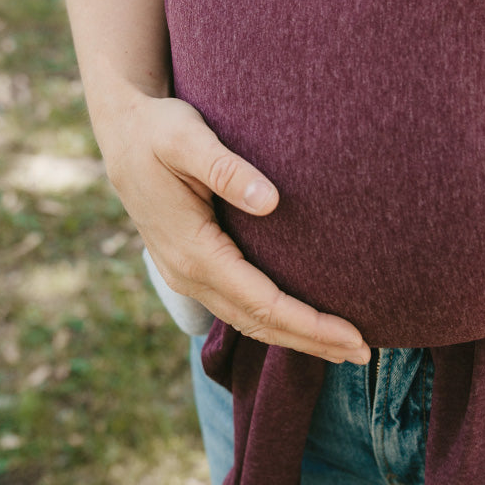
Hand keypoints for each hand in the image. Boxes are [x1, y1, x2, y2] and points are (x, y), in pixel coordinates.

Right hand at [103, 94, 370, 362]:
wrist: (121, 132)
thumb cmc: (157, 130)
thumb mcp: (186, 138)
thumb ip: (226, 168)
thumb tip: (270, 202)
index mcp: (193, 252)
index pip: (263, 303)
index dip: (310, 324)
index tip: (352, 336)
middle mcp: (188, 274)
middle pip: (260, 322)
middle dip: (312, 341)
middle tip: (363, 353)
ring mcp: (186, 274)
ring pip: (248, 320)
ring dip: (295, 336)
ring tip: (342, 346)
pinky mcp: (191, 266)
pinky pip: (237, 305)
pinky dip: (273, 319)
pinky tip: (299, 320)